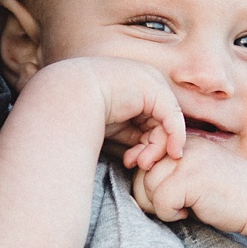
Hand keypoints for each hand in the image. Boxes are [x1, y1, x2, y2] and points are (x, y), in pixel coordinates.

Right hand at [76, 57, 184, 172]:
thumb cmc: (84, 111)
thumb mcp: (115, 125)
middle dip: (153, 149)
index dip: (148, 145)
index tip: (134, 162)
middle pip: (160, 124)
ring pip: (167, 124)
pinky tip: (170, 153)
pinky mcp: (157, 90)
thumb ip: (133, 134)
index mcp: (134, 89)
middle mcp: (146, 83)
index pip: (151, 121)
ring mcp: (152, 84)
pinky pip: (173, 118)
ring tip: (140, 162)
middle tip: (141, 165)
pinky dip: (174, 138)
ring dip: (156, 148)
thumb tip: (146, 152)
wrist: (72, 97)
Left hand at [132, 134, 246, 232]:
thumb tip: (130, 164)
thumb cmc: (226, 194)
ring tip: (186, 206)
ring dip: (161, 206)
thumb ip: (166, 170)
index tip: (164, 194)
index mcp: (185, 142)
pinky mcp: (191, 179)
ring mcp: (188, 160)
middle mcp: (185, 145)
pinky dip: (170, 215)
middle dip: (151, 196)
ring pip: (147, 187)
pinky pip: (160, 202)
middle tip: (177, 204)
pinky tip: (190, 212)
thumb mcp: (194, 174)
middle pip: (141, 173)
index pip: (145, 156)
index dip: (146, 179)